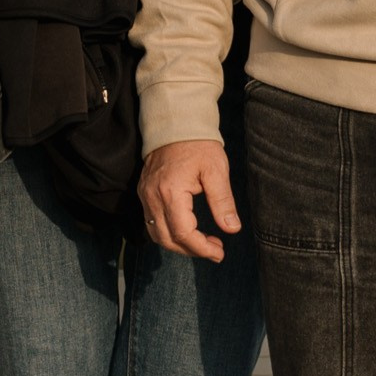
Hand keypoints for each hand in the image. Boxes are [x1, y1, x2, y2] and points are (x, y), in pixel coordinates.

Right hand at [138, 137, 241, 262]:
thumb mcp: (216, 170)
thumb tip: (232, 228)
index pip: (183, 233)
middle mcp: (152, 196)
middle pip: (167, 239)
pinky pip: (151, 222)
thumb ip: (223, 201)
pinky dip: (169, 233)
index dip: (202, 248)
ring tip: (203, 242)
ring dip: (179, 244)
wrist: (175, 123)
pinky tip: (187, 230)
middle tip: (215, 250)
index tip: (220, 252)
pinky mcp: (144, 192)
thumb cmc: (198, 144)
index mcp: (170, 192)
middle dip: (192, 250)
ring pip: (157, 234)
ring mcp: (145, 195)